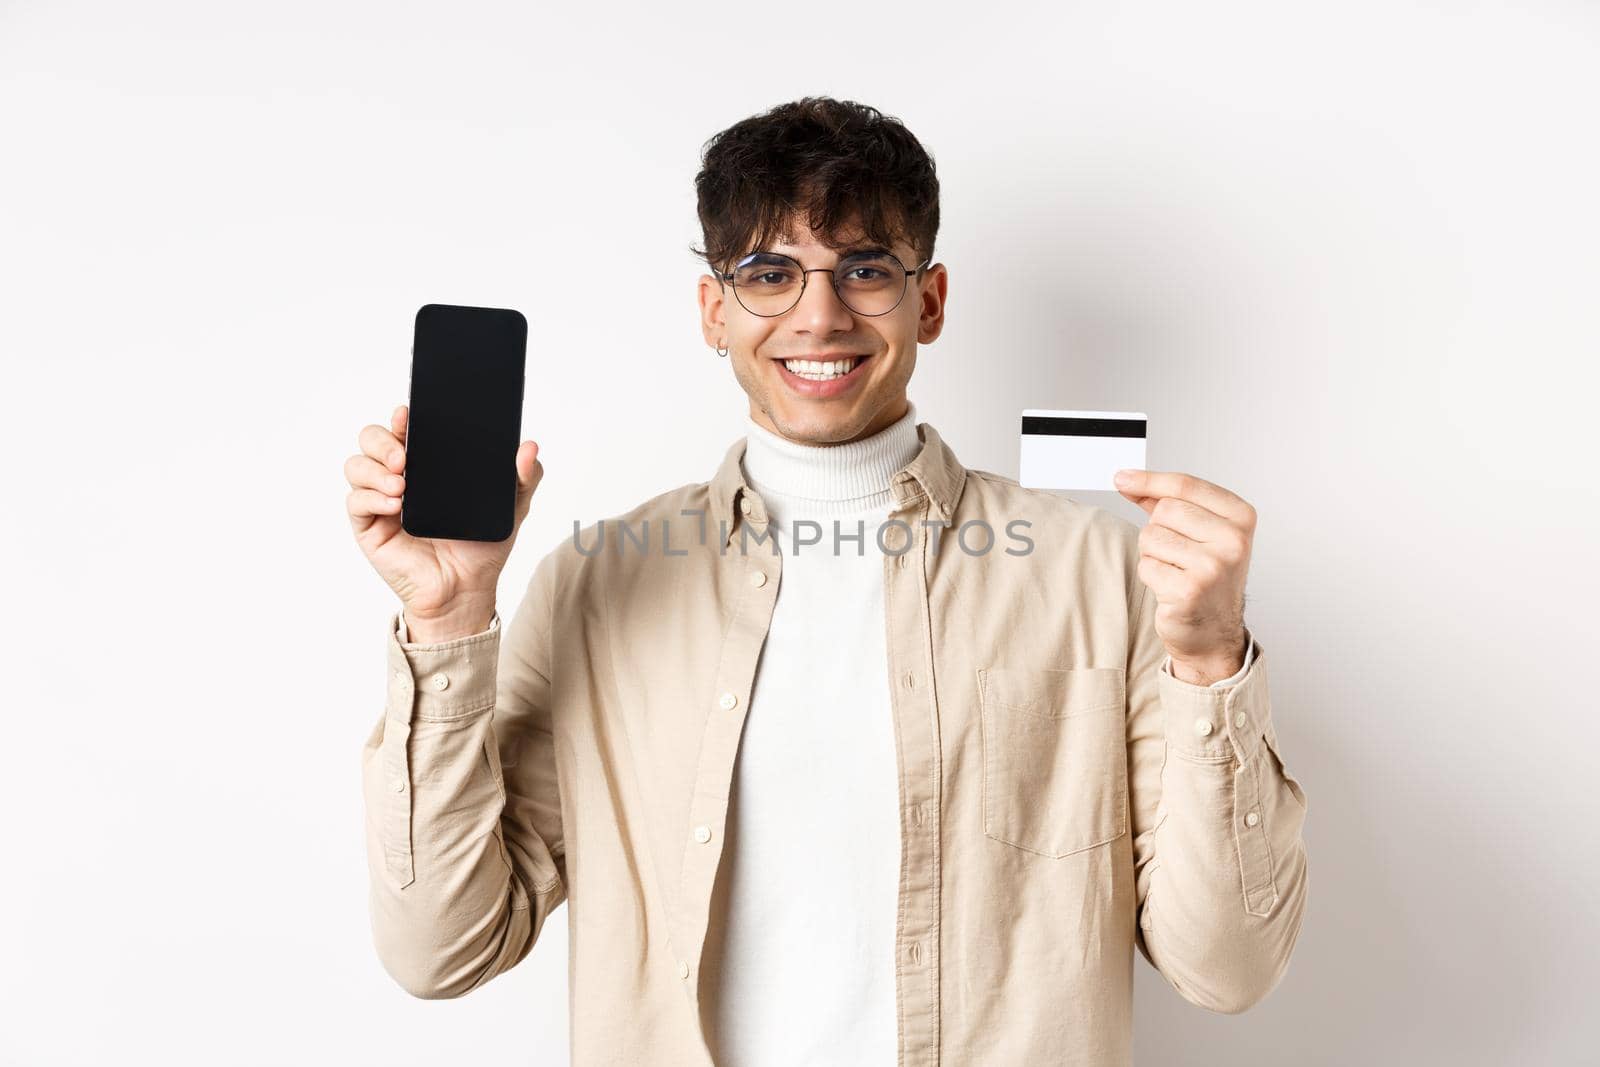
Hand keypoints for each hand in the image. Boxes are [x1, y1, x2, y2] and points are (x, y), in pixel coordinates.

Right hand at [346, 403, 543, 629]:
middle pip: (371, 439)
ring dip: (374, 469)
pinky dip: (371, 499)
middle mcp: (398, 476)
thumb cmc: (482, 546)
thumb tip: (530, 447)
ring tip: (402, 486)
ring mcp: (380, 500)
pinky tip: (395, 507)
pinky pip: (355, 503)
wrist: (467, 589)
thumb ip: (524, 476)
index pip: (404, 428)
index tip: (408, 414)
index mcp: (427, 463)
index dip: (401, 417)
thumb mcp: (511, 507)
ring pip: (356, 466)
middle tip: (404, 458)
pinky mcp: (369, 526)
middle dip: (382, 440)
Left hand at [1114, 468, 1254, 680]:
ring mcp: (1213, 566)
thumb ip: (1166, 502)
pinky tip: (1171, 588)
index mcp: (1241, 517)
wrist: (1213, 632)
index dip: (1148, 480)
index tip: (1121, 478)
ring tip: (1176, 572)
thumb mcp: (1199, 532)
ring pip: (1151, 537)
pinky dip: (1151, 576)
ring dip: (1153, 555)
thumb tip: (1127, 480)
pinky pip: (1147, 566)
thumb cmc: (1206, 577)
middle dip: (1158, 530)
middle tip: (1176, 554)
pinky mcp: (1189, 590)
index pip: (1185, 486)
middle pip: (1164, 510)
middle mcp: (1233, 540)